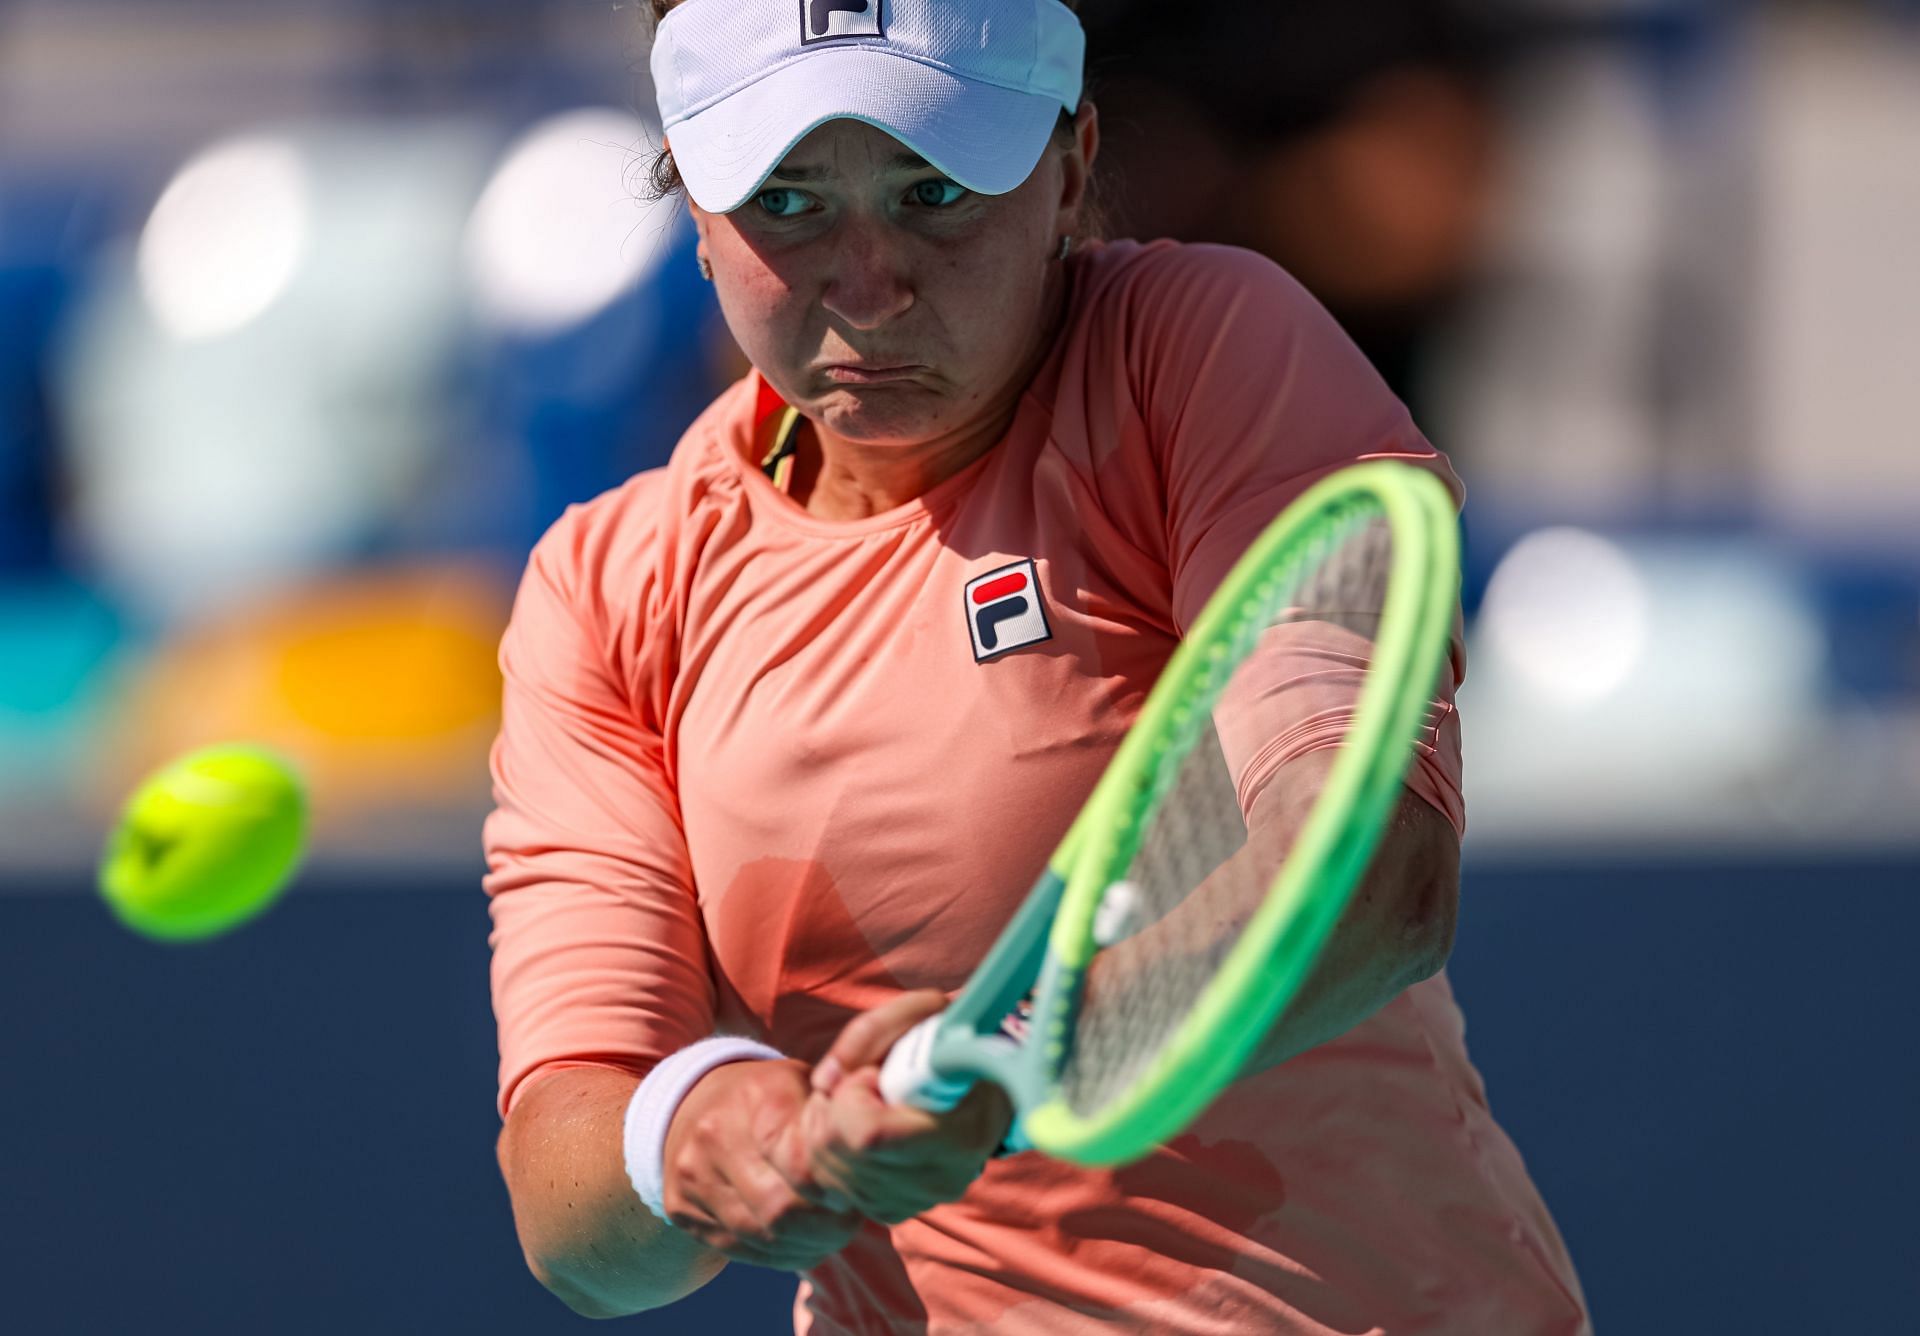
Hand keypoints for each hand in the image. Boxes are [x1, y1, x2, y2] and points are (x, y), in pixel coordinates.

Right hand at [660, 1057, 862, 1269]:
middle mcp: (714, 1136)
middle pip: (781, 1208)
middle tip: (850, 1222)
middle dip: (826, 1226)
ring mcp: (691, 1176)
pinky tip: (800, 1243)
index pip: (802, 1165)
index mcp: (755, 1098)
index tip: (855, 1193)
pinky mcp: (680, 1209)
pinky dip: (777, 1254)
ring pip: (761, 1236)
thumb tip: (868, 1150)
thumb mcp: (802, 1083)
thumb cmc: (767, 1096)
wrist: (691, 1104)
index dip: (836, 1190)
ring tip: (831, 1235)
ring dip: (805, 1245)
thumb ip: (833, 1112)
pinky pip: (738, 1249)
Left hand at [802, 991, 1013, 1225]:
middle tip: (861, 1083)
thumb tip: (825, 1080)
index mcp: (959, 1135)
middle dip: (832, 1107)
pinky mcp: (892, 1211)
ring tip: (861, 1103)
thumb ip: (870, 1032)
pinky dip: (830, 1151)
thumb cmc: (954, 1042)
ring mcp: (916, 1201)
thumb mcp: (926, 1014)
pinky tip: (858, 1127)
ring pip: (825, 1171)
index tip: (873, 1074)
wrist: (987, 1085)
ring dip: (827, 1126)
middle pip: (836, 1153)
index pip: (869, 1136)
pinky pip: (830, 1187)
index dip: (852, 1097)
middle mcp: (940, 1180)